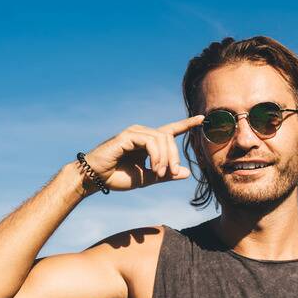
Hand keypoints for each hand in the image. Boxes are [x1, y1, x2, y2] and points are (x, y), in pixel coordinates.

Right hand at [80, 115, 204, 191]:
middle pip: (169, 138)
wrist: (95, 179)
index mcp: (148, 142)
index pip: (170, 130)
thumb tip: (186, 172)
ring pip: (161, 139)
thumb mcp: (146, 178)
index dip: (186, 124)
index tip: (202, 119)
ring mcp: (134, 133)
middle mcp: (142, 133)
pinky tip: (153, 168)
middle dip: (174, 156)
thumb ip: (165, 175)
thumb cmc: (117, 177)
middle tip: (170, 174)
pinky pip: (150, 142)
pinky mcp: (127, 136)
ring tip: (159, 173)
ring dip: (165, 159)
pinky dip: (156, 156)